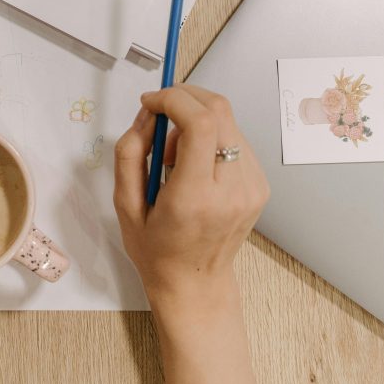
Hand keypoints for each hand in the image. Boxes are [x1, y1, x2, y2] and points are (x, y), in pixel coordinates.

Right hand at [114, 84, 268, 301]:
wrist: (194, 283)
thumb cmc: (156, 249)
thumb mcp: (124, 204)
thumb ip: (130, 152)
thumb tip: (148, 113)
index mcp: (194, 198)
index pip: (200, 123)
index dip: (173, 99)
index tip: (151, 102)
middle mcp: (230, 190)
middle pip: (219, 112)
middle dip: (184, 100)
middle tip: (159, 118)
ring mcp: (251, 188)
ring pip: (227, 122)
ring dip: (196, 121)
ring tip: (174, 155)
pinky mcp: (259, 185)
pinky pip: (236, 140)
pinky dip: (210, 137)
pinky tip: (194, 164)